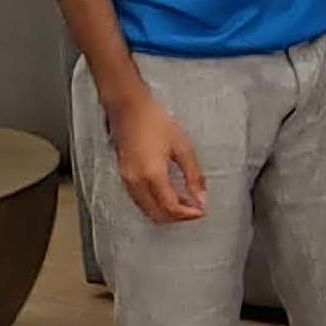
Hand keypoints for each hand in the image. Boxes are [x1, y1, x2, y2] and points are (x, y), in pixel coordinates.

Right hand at [106, 89, 205, 223]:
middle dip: (177, 216)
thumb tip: (201, 197)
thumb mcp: (182, 147)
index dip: (188, 214)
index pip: (170, 208)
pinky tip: (169, 193)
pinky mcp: (124, 177)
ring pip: (147, 210)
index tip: (202, 210)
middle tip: (195, 208)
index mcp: (152, 175)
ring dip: (166, 211)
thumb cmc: (155, 122)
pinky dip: (155, 203)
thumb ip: (193, 175)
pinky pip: (140, 200)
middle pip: (157, 214)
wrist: (128, 109)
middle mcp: (136, 183)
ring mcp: (127, 181)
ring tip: (186, 200)